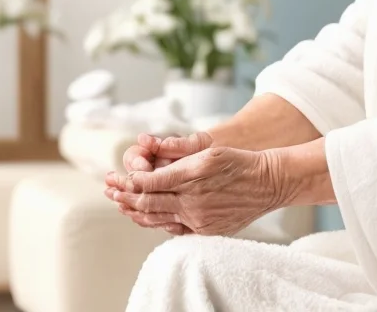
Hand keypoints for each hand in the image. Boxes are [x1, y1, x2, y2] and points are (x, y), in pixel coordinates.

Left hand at [104, 139, 282, 237]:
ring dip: (135, 211)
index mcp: (192, 175)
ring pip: (157, 218)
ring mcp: (198, 218)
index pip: (150, 182)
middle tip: (109, 189)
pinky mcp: (205, 230)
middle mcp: (192, 200)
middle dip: (125, 196)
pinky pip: (174, 228)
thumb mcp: (209, 148)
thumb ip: (177, 150)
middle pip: (148, 202)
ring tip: (121, 204)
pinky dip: (156, 222)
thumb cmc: (238, 161)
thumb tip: (147, 146)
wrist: (267, 183)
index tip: (118, 176)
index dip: (130, 180)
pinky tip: (147, 215)